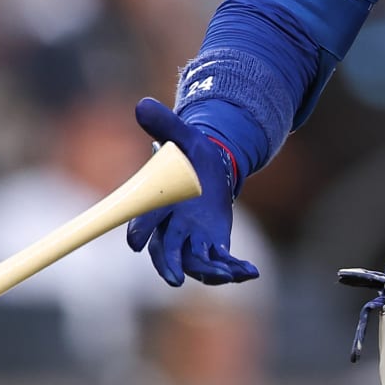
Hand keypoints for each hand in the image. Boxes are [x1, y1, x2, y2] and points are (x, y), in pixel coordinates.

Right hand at [125, 97, 259, 286]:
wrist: (211, 169)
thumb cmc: (191, 155)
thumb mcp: (183, 137)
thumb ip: (165, 125)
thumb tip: (142, 104)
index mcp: (161, 202)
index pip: (145, 219)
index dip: (139, 230)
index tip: (134, 242)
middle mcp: (173, 226)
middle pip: (165, 251)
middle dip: (168, 265)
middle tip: (174, 280)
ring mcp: (193, 240)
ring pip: (194, 263)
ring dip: (209, 272)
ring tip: (227, 275)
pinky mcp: (213, 245)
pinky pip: (221, 261)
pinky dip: (234, 269)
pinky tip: (251, 271)